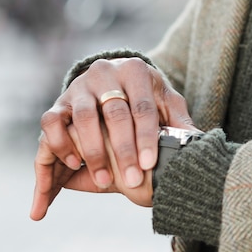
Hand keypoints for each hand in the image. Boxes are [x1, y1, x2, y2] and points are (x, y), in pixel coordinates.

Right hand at [30, 57, 194, 219]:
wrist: (114, 79)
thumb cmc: (146, 96)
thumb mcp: (165, 103)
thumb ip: (178, 120)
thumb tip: (200, 140)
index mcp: (135, 71)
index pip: (143, 107)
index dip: (146, 137)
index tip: (150, 164)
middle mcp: (105, 73)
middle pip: (115, 113)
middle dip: (123, 150)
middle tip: (133, 180)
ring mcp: (79, 86)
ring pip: (83, 118)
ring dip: (93, 152)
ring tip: (105, 180)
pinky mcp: (59, 101)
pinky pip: (51, 121)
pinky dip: (61, 143)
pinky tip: (74, 166)